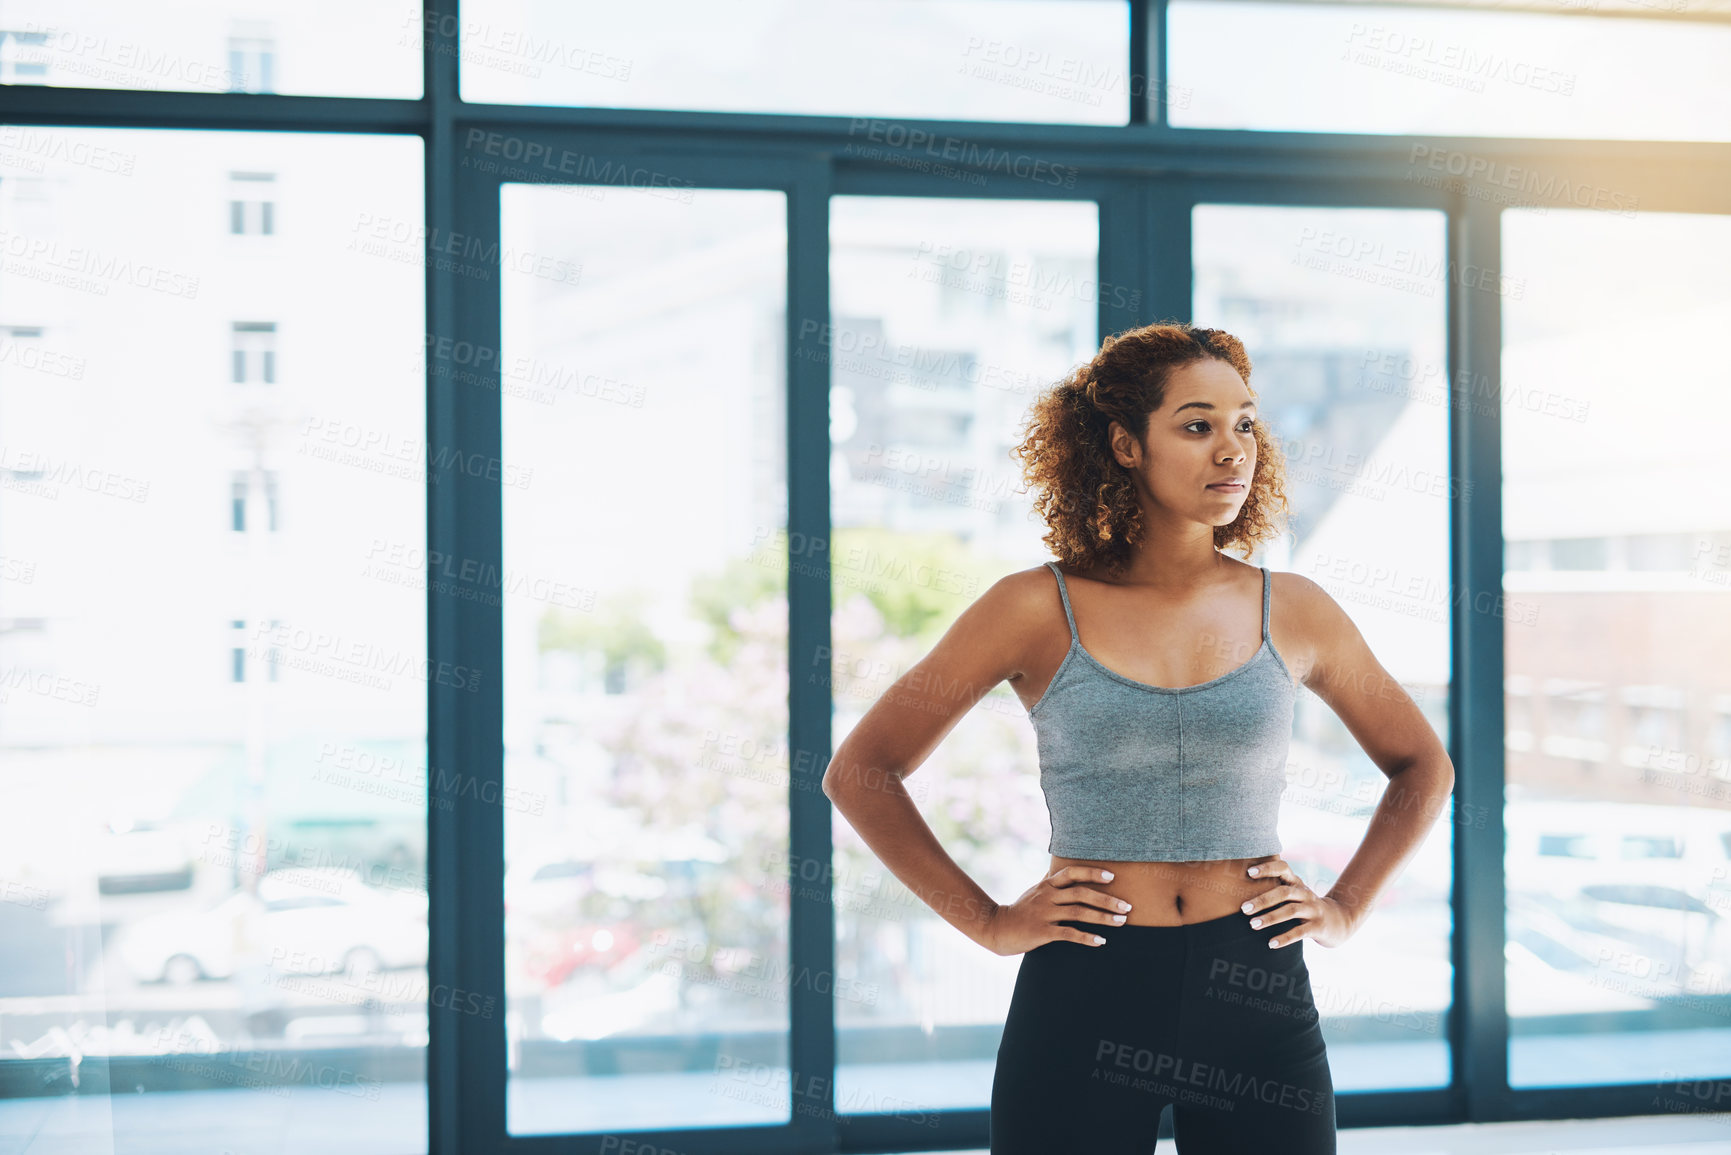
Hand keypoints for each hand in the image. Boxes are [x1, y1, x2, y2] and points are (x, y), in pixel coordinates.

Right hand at [980, 866, 1129, 956]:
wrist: (998, 928)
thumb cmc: (1020, 909)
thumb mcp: (1033, 890)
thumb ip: (1049, 879)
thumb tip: (1058, 865)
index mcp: (1047, 885)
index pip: (1072, 872)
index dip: (1092, 873)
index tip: (1112, 876)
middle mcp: (1047, 896)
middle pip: (1081, 893)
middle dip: (1107, 899)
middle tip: (1127, 906)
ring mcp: (1044, 913)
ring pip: (1078, 912)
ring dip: (1103, 917)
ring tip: (1121, 922)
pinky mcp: (1042, 932)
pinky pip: (1068, 933)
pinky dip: (1086, 937)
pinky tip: (1101, 941)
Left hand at [1239, 858, 1359, 949]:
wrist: (1338, 922)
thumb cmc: (1305, 906)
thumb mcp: (1293, 894)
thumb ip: (1274, 889)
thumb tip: (1237, 889)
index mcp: (1296, 882)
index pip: (1283, 868)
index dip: (1267, 868)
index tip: (1248, 872)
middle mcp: (1305, 893)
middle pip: (1283, 892)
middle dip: (1262, 900)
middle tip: (1243, 909)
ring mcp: (1313, 909)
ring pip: (1291, 911)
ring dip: (1270, 918)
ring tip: (1252, 925)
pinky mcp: (1318, 927)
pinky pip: (1300, 932)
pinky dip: (1285, 938)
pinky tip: (1271, 944)